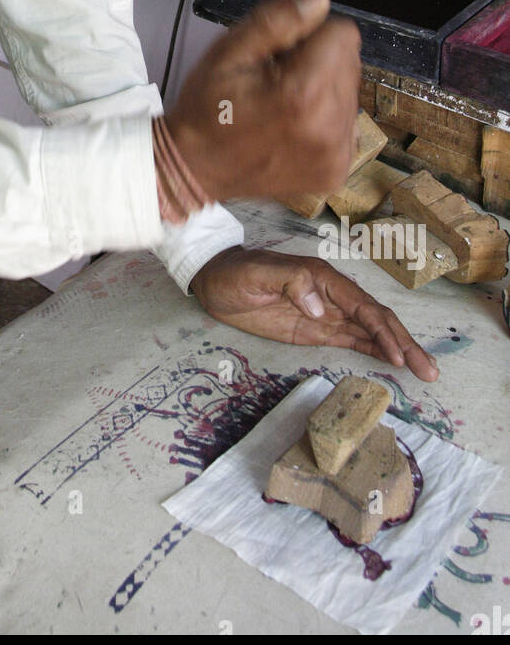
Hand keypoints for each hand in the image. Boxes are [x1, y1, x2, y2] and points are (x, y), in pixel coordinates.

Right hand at [165, 0, 361, 203]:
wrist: (196, 167)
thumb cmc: (207, 109)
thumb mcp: (229, 51)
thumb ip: (278, 20)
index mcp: (302, 94)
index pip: (343, 34)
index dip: (310, 35)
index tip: (280, 54)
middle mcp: (328, 127)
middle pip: (349, 62)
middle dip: (319, 62)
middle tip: (276, 81)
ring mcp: (336, 154)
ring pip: (350, 91)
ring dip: (323, 90)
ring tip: (283, 106)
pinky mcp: (337, 170)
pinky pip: (347, 123)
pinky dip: (324, 119)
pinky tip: (293, 126)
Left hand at [191, 247, 439, 381]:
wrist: (215, 280)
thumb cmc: (236, 273)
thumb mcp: (259, 274)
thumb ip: (291, 283)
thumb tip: (320, 306)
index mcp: (323, 279)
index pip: (363, 307)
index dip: (383, 331)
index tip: (398, 356)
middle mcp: (332, 295)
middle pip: (377, 320)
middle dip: (404, 344)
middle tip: (429, 370)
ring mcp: (326, 313)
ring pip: (370, 332)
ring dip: (396, 350)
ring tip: (423, 371)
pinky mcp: (316, 329)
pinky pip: (352, 340)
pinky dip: (375, 351)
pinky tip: (393, 363)